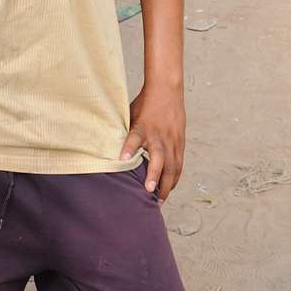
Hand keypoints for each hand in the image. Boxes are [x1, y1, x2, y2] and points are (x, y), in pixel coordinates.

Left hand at [119, 82, 185, 201]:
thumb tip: (110, 147)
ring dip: (167, 184)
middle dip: (154, 176)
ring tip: (160, 199)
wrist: (167, 90)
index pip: (134, 137)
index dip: (128, 148)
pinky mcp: (180, 143)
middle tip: (149, 193)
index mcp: (143, 126)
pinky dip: (174, 178)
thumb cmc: (145, 103)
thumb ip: (124, 131)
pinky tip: (170, 188)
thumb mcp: (131, 114)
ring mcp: (172, 140)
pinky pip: (179, 164)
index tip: (122, 160)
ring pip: (172, 166)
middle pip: (159, 158)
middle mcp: (159, 136)